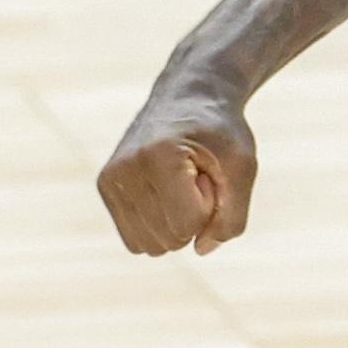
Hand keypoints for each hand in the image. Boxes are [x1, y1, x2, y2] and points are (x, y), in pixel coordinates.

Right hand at [98, 87, 256, 254]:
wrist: (188, 98)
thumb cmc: (220, 132)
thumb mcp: (243, 167)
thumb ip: (232, 215)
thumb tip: (202, 250)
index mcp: (159, 156)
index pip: (189, 224)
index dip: (211, 204)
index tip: (210, 171)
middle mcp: (125, 168)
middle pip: (169, 239)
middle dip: (195, 215)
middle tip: (197, 175)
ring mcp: (110, 178)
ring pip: (149, 246)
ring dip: (175, 223)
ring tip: (181, 183)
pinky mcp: (105, 186)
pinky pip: (135, 240)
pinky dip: (158, 226)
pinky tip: (165, 191)